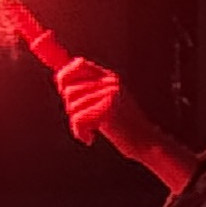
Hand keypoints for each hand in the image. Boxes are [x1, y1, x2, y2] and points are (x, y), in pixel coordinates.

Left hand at [53, 57, 197, 191]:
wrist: (145, 142)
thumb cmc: (123, 126)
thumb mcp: (106, 103)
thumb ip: (88, 91)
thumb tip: (60, 80)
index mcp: (109, 78)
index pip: (79, 64)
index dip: (64, 75)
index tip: (61, 88)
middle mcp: (110, 83)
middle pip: (69, 89)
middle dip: (71, 108)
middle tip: (84, 120)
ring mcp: (110, 94)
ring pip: (72, 105)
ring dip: (77, 123)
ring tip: (90, 129)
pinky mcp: (109, 108)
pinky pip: (78, 119)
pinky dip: (79, 132)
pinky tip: (89, 138)